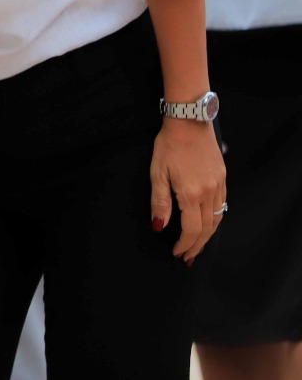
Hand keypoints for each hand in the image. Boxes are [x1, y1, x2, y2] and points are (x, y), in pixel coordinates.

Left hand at [150, 118, 225, 263]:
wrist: (189, 122)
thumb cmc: (168, 145)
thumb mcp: (157, 173)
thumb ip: (159, 202)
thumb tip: (159, 227)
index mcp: (191, 193)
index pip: (191, 229)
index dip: (185, 244)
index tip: (177, 253)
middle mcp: (209, 192)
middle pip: (207, 228)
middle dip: (197, 245)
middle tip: (188, 257)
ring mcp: (219, 185)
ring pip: (217, 219)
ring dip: (207, 235)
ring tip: (197, 246)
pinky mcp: (223, 178)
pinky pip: (222, 205)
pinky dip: (215, 219)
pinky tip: (207, 224)